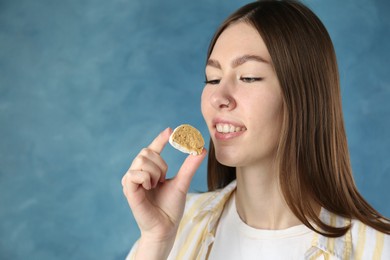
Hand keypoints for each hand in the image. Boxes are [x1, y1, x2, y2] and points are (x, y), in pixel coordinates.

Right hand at [122, 127, 205, 244]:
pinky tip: (149, 188)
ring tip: (156, 186)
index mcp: (149, 171)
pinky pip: (135, 173)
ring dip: (155, 172)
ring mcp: (131, 181)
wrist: (166, 227)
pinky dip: (147, 178)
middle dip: (160, 164)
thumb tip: (201, 149)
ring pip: (142, 160)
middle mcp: (138, 173)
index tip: (171, 130)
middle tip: (163, 179)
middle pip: (146, 152)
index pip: (153, 149)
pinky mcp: (128, 189)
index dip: (160, 138)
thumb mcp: (182, 182)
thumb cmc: (171, 207)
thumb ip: (190, 166)